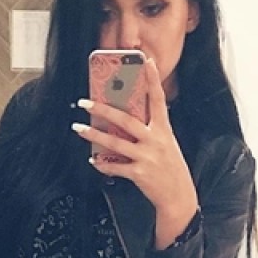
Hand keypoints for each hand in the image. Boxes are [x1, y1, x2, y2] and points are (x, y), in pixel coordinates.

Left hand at [73, 58, 198, 247]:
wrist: (178, 196)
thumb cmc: (170, 168)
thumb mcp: (166, 144)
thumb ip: (150, 130)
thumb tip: (126, 119)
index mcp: (164, 129)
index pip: (158, 99)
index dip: (152, 79)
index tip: (145, 61)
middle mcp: (155, 140)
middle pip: (126, 119)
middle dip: (103, 109)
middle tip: (85, 102)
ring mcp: (147, 157)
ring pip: (115, 142)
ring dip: (93, 135)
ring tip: (78, 128)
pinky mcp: (139, 174)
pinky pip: (115, 167)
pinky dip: (102, 164)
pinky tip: (93, 161)